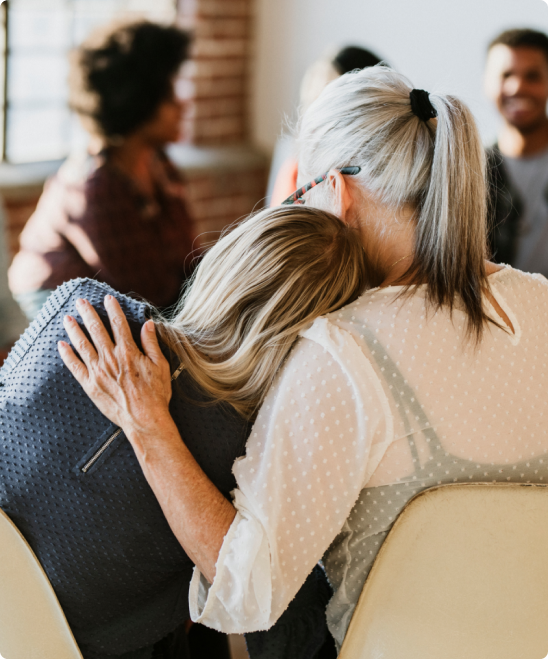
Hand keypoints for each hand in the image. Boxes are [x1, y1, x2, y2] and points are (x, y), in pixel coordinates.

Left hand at [58, 296, 172, 433]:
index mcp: (129, 352)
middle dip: (88, 313)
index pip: (119, 324)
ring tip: (67, 317)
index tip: (108, 298)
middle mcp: (111, 359)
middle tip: (80, 301)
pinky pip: (75, 367)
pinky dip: (67, 355)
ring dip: (74, 329)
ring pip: (82, 345)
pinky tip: (61, 345)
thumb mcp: (161, 366)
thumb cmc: (156, 394)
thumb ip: (152, 343)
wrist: (144, 419)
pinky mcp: (90, 385)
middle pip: (96, 330)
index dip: (113, 309)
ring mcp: (98, 372)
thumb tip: (148, 324)